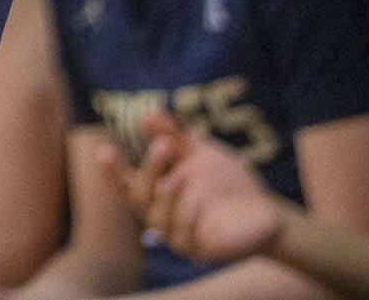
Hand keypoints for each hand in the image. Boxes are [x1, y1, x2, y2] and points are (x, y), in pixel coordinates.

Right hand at [106, 109, 280, 265]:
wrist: (263, 210)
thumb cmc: (226, 181)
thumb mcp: (201, 153)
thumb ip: (174, 136)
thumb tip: (146, 116)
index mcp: (157, 193)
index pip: (127, 185)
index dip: (112, 172)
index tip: (106, 149)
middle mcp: (162, 216)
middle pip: (140, 198)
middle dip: (149, 170)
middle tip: (165, 145)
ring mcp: (178, 237)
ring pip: (158, 219)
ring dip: (169, 193)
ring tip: (185, 172)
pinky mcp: (200, 251)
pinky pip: (183, 237)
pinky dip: (188, 216)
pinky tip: (198, 199)